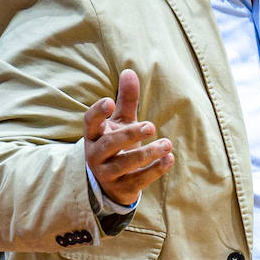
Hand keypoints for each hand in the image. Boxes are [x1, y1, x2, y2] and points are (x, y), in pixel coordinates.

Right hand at [84, 69, 173, 205]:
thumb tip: (129, 71)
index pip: (89, 122)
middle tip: (151, 126)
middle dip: (130, 135)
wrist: (110, 182)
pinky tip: (170, 159)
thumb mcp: (121, 122)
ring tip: (167, 144)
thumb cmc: (117, 144)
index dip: (98, 112)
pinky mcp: (122, 188)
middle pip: (109, 145)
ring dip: (147, 154)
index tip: (109, 101)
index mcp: (94, 135)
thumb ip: (126, 100)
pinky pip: (139, 180)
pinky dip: (155, 170)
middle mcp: (96, 155)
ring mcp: (107, 174)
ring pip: (125, 164)